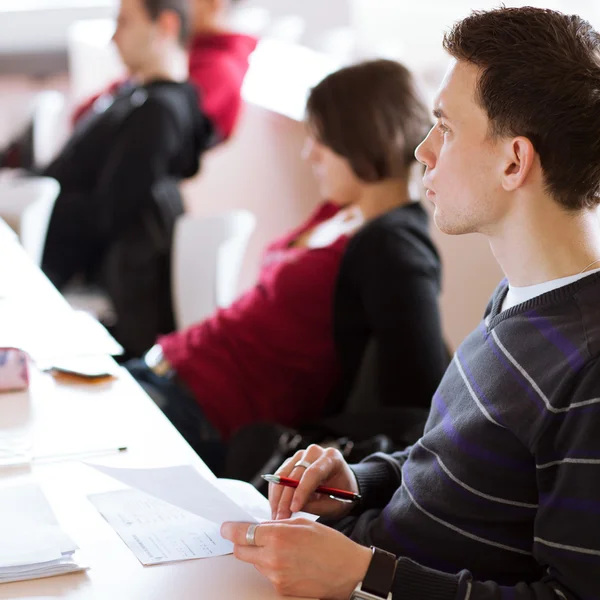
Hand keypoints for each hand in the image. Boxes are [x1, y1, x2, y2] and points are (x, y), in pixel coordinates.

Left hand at [221, 519, 371, 599]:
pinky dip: (272, 566)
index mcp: (277, 536)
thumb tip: (258, 526)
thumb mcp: (302, 523)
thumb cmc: (330, 544)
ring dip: (260, 554)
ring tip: (282, 548)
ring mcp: (276, 576)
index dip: (230, 530)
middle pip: (241, 551)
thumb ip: (277, 524)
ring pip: (254, 562)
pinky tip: (290, 561)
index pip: (241, 533)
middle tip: (251, 536)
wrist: (349, 571)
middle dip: (242, 542)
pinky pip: (267, 574)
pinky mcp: (281, 590)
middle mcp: (272, 558)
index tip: (226, 527)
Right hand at [270, 444, 359, 520]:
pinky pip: (278, 477)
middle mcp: (314, 452)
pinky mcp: (291, 462)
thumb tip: (292, 507)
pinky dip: (275, 493)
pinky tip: (276, 508)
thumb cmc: (342, 494)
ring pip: (282, 475)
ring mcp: (301, 455)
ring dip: (277, 497)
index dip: (302, 491)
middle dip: (286, 499)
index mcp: (332, 458)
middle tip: (281, 519)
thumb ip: (316, 506)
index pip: (313, 472)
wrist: (342, 483)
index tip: (293, 509)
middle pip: (295, 474)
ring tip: (277, 517)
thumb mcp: (336, 504)